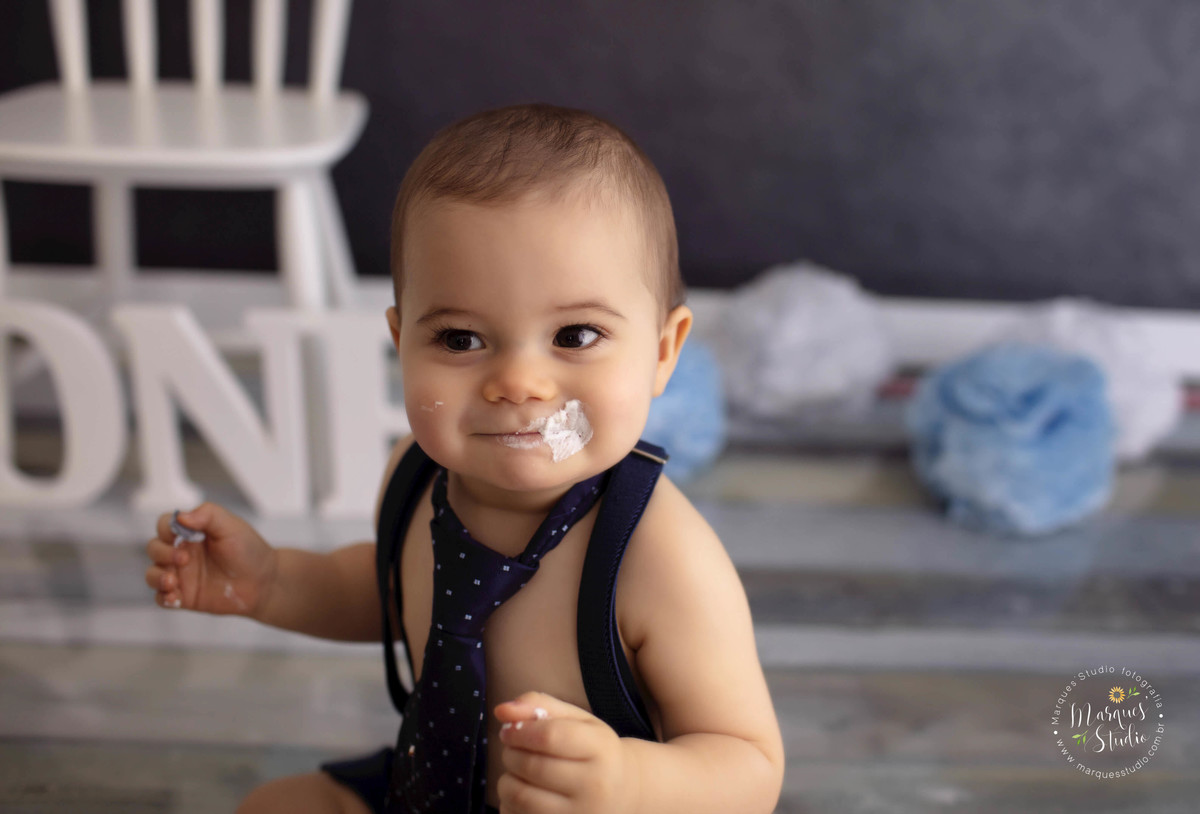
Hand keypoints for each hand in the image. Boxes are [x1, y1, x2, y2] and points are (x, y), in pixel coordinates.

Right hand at [143, 502, 276, 616]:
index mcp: (192, 533)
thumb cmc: (248, 550)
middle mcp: (182, 552)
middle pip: (154, 548)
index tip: (178, 534)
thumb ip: (207, 515)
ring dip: (156, 576)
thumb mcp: (231, 525)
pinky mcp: (185, 596)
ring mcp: (182, 575)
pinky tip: (175, 597)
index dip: (165, 528)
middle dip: (161, 553)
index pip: (165, 525)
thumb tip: (180, 516)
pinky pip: (162, 598)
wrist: (264, 581)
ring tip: (172, 582)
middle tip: (183, 559)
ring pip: (152, 574)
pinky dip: (163, 597)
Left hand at [494, 692, 636, 813]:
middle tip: (511, 749)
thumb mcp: (578, 721)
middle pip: (533, 766)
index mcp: (601, 748)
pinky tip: (523, 794)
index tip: (509, 730)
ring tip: (515, 772)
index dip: (520, 731)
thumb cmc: (594, 752)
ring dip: (506, 780)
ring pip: (521, 796)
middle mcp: (595, 785)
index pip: (550, 736)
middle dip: (511, 754)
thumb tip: (502, 711)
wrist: (624, 793)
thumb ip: (540, 706)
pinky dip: (510, 804)